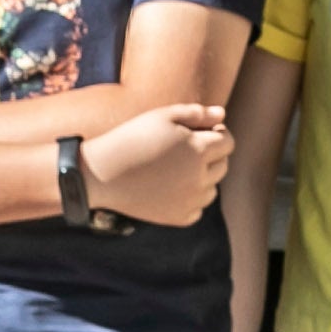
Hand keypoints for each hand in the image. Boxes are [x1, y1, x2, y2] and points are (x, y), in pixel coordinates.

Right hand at [82, 103, 233, 228]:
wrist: (102, 174)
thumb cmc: (132, 139)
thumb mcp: (161, 117)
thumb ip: (196, 114)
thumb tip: (222, 114)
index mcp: (199, 150)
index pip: (228, 142)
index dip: (218, 133)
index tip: (202, 131)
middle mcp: (200, 178)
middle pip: (222, 166)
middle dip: (211, 155)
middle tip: (185, 149)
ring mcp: (190, 201)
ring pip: (212, 188)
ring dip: (202, 178)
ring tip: (176, 169)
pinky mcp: (179, 218)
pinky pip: (197, 208)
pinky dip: (189, 199)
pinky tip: (169, 188)